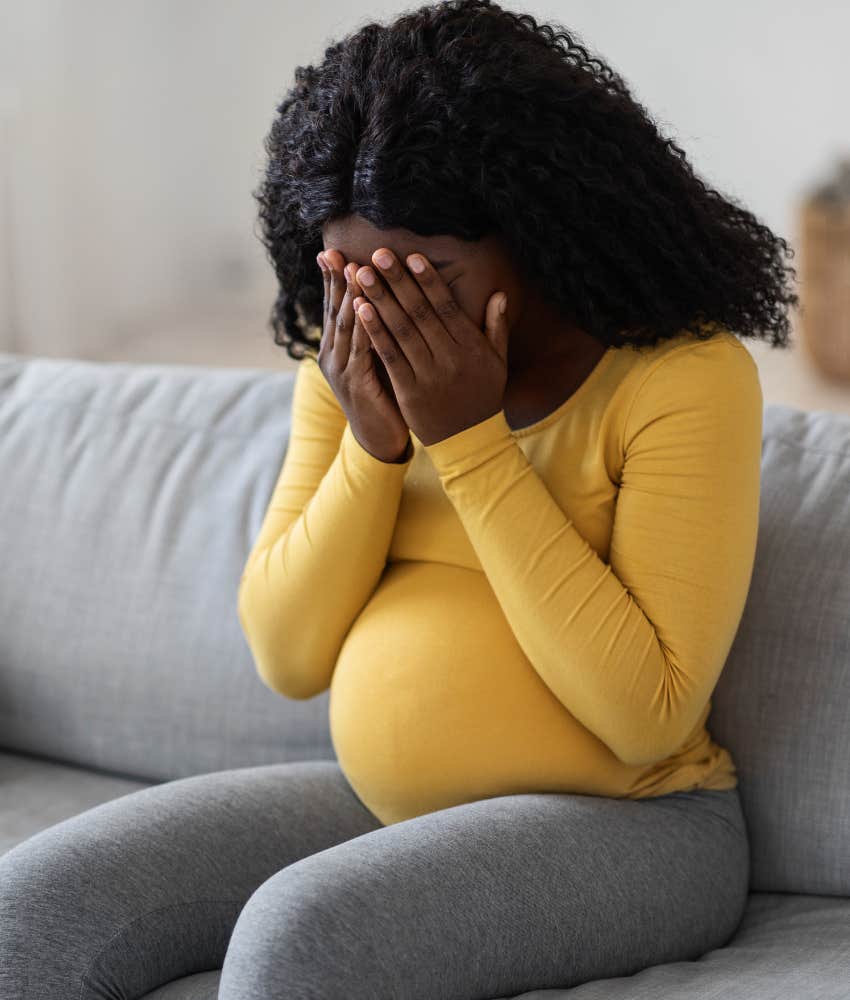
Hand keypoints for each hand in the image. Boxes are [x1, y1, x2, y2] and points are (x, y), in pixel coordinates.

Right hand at [315, 249, 411, 463]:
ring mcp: (341, 369)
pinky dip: (363, 325)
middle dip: (335, 279)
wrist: (380, 438)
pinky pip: (360, 348)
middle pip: (334, 310)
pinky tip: (366, 307)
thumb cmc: (383, 395)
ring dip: (349, 296)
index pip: (333, 306)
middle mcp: (332, 355)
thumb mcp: (376, 358)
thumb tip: (381, 299)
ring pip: (345, 326)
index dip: (331, 278)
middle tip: (334, 250)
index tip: (331, 250)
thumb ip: (374, 331)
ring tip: (353, 268)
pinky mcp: (356, 383)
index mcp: (336, 348)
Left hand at [353, 250, 508, 446]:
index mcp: (471, 347)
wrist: (470, 442)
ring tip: (361, 274)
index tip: (412, 256)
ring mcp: (428, 375)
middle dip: (397, 281)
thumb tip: (499, 294)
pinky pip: (389, 356)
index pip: (446, 307)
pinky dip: (374, 332)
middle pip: (419, 313)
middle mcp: (450, 358)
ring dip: (379, 300)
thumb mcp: (498, 363)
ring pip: (401, 331)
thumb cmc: (483, 398)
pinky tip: (361, 310)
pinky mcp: (408, 391)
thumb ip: (497, 327)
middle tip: (378, 254)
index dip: (428, 280)